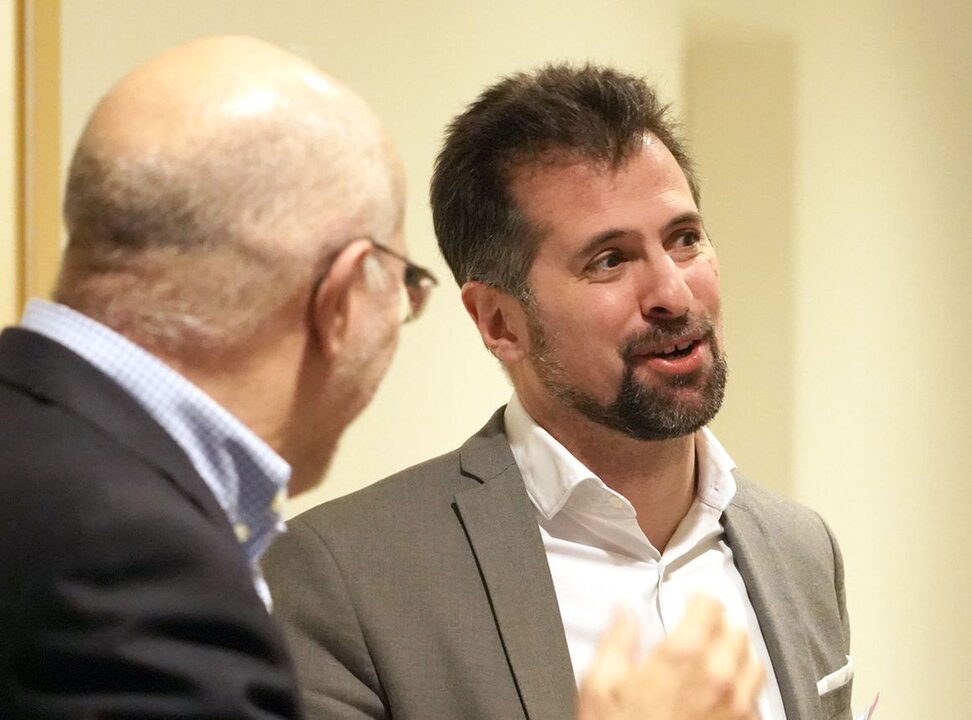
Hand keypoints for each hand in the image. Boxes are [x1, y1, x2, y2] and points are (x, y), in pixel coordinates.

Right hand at [576, 594, 763, 719]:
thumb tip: (625, 612)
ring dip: (737, 654)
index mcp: (681, 659)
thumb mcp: (598, 687)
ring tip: (717, 658)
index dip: (699, 600)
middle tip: (700, 630)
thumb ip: (616, 641)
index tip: (690, 603)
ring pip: (754, 664)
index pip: (709, 607)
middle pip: (736, 631)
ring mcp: (737, 710)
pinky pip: (757, 701)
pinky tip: (724, 695)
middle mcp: (718, 679)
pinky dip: (745, 690)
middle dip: (719, 626)